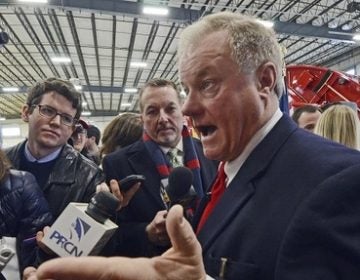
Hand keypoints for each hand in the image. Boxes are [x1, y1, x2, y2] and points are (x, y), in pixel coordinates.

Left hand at [22, 205, 205, 279]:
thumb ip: (181, 232)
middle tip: (31, 274)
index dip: (75, 268)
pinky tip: (63, 278)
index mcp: (137, 274)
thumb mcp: (190, 253)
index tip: (47, 267)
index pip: (103, 270)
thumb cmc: (188, 276)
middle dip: (59, 278)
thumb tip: (174, 210)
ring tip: (38, 277)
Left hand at [96, 179, 139, 209]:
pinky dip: (99, 188)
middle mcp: (117, 204)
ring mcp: (109, 204)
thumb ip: (121, 189)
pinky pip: (99, 193)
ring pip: (106, 193)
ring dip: (104, 186)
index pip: (130, 194)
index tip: (138, 183)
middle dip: (115, 187)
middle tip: (113, 180)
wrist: (101, 208)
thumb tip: (120, 180)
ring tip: (103, 184)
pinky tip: (99, 187)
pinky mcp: (101, 203)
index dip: (134, 189)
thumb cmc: (111, 199)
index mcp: (124, 201)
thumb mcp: (118, 195)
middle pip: (117, 195)